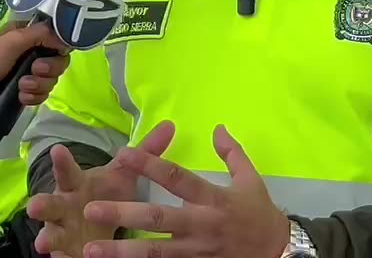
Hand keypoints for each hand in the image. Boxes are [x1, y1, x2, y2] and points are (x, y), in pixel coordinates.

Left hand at [0, 21, 70, 122]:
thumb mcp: (10, 42)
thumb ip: (39, 34)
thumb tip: (63, 38)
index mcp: (25, 37)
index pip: (56, 39)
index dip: (59, 48)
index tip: (53, 54)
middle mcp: (28, 54)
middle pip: (57, 62)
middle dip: (49, 70)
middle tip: (33, 71)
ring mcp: (25, 75)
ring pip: (50, 81)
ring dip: (39, 86)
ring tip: (21, 88)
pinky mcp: (22, 94)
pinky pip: (41, 96)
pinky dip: (33, 98)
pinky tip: (20, 98)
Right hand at [29, 121, 176, 256]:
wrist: (92, 224)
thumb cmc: (105, 195)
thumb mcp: (122, 175)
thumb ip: (143, 153)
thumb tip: (169, 125)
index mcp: (75, 184)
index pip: (68, 170)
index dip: (62, 161)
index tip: (57, 149)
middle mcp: (63, 206)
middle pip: (49, 204)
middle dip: (42, 204)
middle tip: (34, 206)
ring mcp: (61, 231)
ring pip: (50, 234)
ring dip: (46, 238)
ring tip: (42, 243)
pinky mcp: (65, 251)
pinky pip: (61, 256)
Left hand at [80, 124, 289, 257]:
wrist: (280, 254)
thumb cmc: (260, 214)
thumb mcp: (251, 179)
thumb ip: (232, 152)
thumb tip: (217, 126)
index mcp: (214, 199)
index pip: (177, 178)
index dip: (150, 165)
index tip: (123, 154)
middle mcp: (202, 225)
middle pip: (159, 220)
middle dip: (124, 214)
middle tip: (92, 209)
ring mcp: (197, 252)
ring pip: (155, 253)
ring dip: (122, 251)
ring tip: (92, 249)